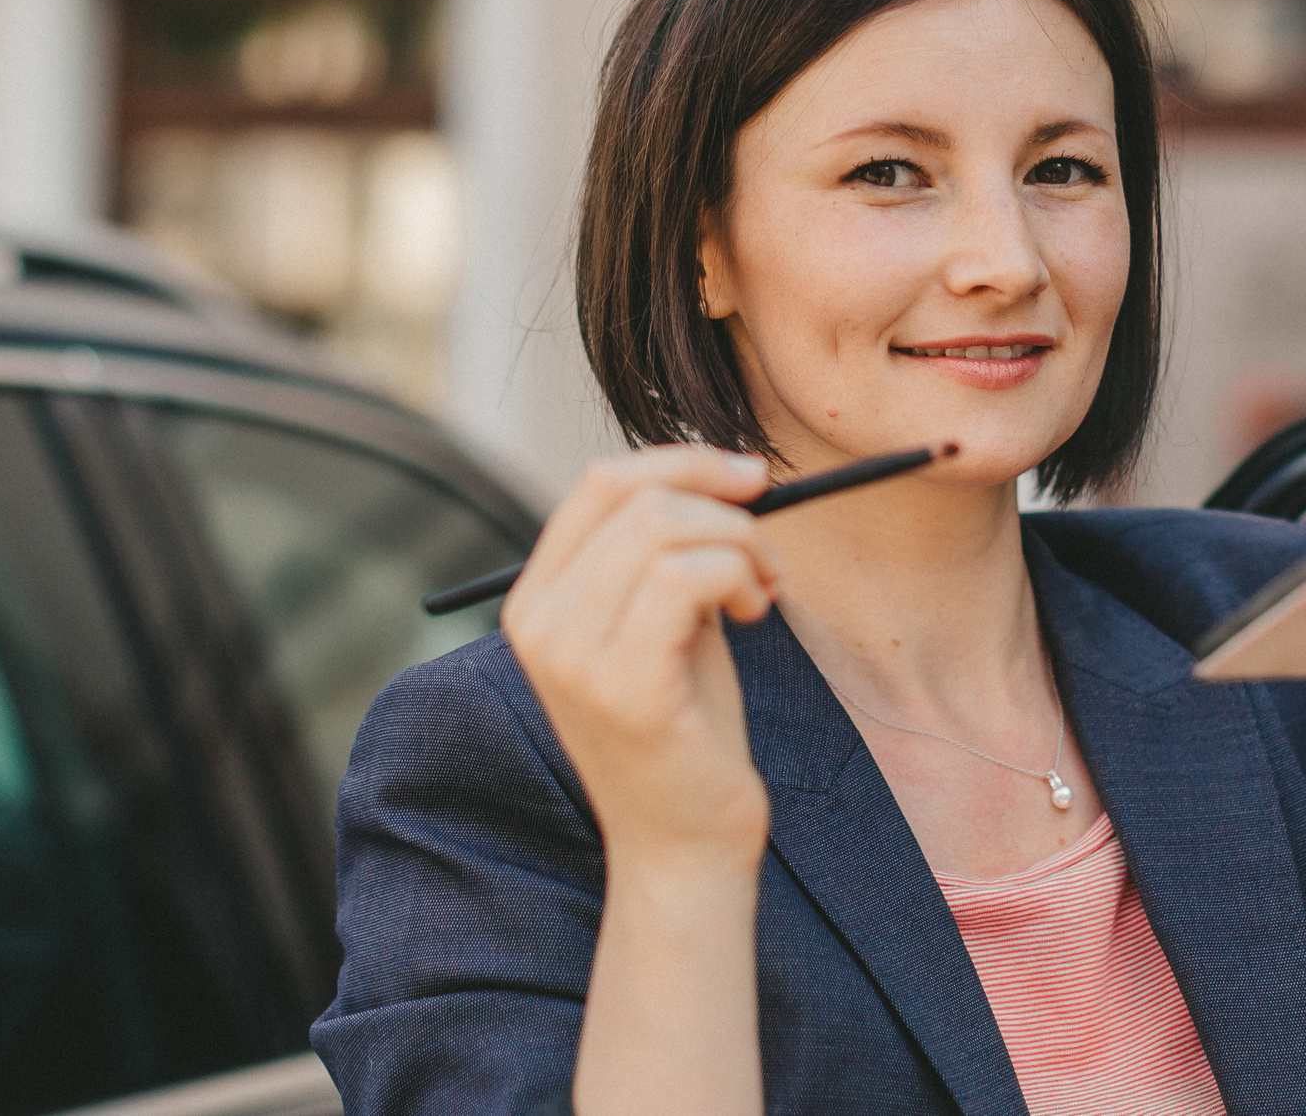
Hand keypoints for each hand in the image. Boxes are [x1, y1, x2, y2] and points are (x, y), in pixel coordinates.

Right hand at [502, 447, 779, 866]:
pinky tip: (754, 614)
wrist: (685, 844)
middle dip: (723, 504)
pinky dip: (739, 576)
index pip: (600, 484)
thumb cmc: (686, 729)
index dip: (684, 461)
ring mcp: (572, 657)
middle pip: (634, 495)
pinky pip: (688, 577)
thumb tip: (717, 473)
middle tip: (767, 552)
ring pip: (665, 528)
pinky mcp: (622, 688)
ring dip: (740, 545)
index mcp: (537, 600)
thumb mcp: (664, 622)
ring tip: (762, 592)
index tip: (750, 478)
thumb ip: (665, 554)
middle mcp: (538, 622)